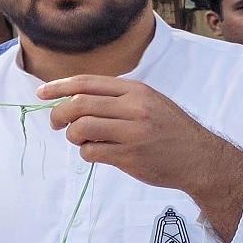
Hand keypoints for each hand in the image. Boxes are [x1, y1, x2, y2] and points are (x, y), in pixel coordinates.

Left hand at [38, 76, 242, 239]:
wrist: (200, 158)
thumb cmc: (170, 130)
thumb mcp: (150, 102)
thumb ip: (117, 99)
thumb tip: (76, 100)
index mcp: (135, 90)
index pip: (87, 83)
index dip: (59, 86)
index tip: (41, 93)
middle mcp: (133, 107)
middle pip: (78, 104)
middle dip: (58, 113)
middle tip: (55, 123)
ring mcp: (131, 132)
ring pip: (80, 128)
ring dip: (72, 135)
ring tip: (81, 140)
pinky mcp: (129, 156)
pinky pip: (91, 152)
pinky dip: (86, 153)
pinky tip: (96, 153)